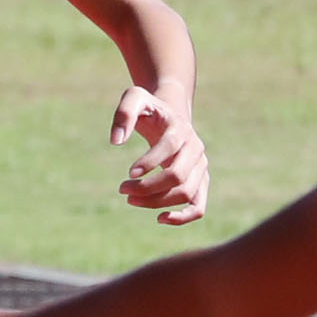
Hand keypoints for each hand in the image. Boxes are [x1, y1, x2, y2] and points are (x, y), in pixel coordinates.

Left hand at [113, 86, 208, 224]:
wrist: (170, 117)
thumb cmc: (149, 110)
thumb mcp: (134, 98)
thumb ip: (124, 113)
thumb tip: (116, 141)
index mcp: (181, 128)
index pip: (171, 146)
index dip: (150, 161)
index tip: (129, 173)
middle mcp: (196, 148)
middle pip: (178, 176)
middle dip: (148, 187)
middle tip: (122, 189)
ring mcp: (201, 167)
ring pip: (187, 194)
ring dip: (157, 202)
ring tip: (130, 199)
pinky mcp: (200, 182)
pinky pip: (199, 206)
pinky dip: (183, 217)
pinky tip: (159, 218)